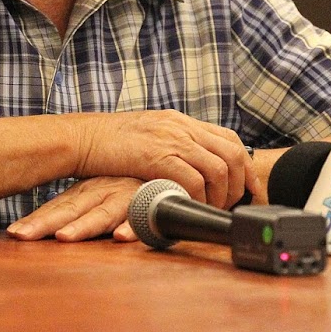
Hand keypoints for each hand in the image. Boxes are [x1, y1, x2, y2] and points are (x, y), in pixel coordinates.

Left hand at [7, 177, 142, 242]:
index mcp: (88, 190)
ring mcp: (126, 196)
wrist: (168, 167)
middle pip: (70, 210)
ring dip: (84, 226)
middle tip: (23, 235)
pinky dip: (132, 227)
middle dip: (46, 224)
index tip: (14, 233)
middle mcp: (103, 191)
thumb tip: (45, 230)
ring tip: (65, 237)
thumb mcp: (101, 193)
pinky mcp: (152, 204)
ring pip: (102, 213)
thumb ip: (77, 211)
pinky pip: (142, 217)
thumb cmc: (131, 185)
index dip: (35, 220)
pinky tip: (121, 236)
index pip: (56, 207)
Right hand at [70, 110, 258, 208]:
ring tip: (211, 210)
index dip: (245, 167)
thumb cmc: (110, 141)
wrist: (82, 137)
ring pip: (219, 168)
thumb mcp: (148, 134)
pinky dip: (199, 197)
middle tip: (234, 205)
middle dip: (241, 184)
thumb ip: (171, 143)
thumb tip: (190, 162)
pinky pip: (193, 180)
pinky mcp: (158, 157)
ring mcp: (171, 140)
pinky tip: (191, 207)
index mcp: (181, 121)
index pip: (229, 139)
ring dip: (221, 195)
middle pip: (233, 153)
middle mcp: (182, 127)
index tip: (248, 189)